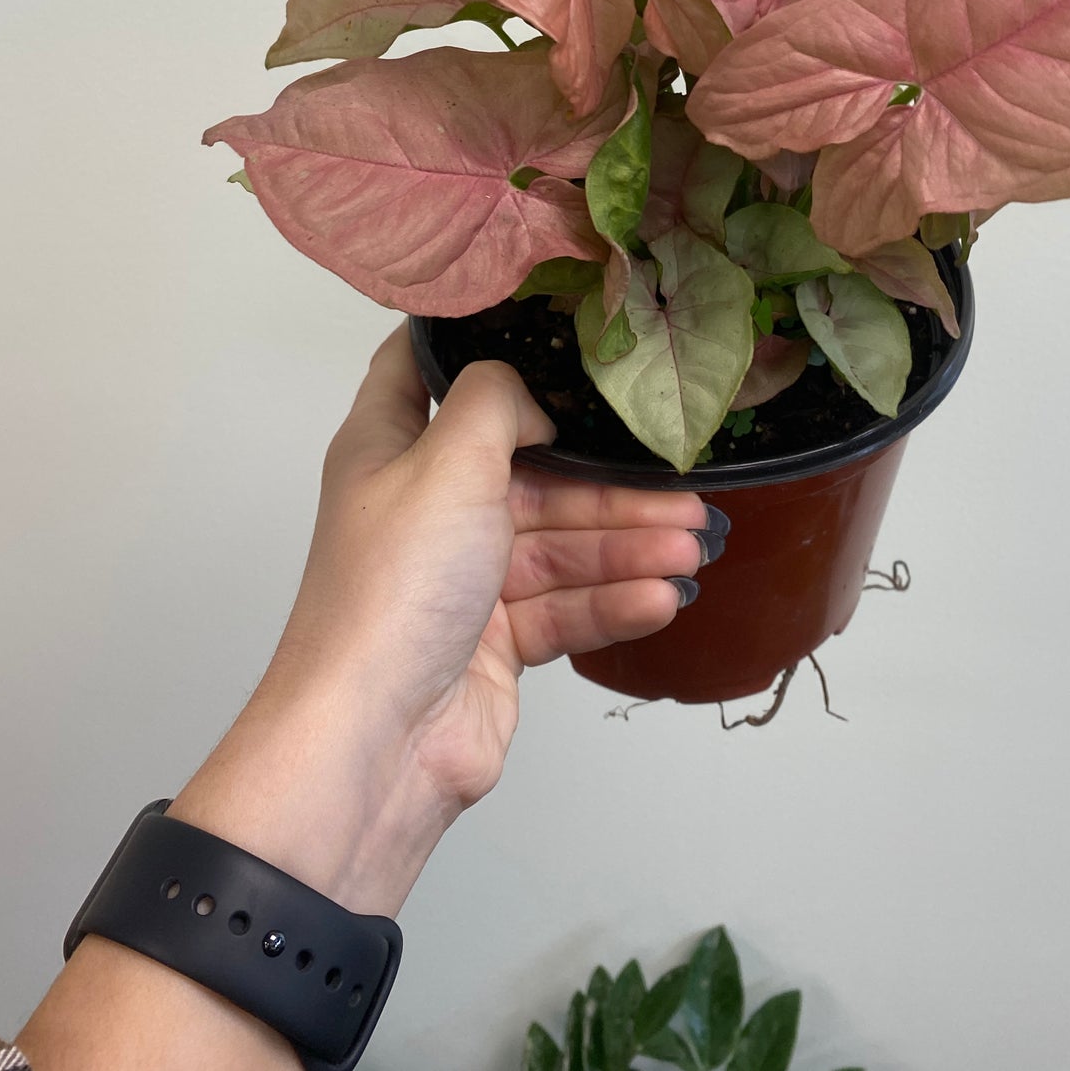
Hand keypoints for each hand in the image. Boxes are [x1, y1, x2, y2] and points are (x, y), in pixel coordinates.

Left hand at [166, 327, 711, 915]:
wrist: (376, 741)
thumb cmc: (393, 591)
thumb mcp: (446, 462)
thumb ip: (494, 401)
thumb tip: (528, 393)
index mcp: (390, 449)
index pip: (420, 371)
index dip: (474, 344)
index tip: (549, 328)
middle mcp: (424, 507)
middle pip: (529, 471)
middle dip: (607, 481)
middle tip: (684, 486)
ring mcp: (459, 577)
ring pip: (558, 544)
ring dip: (627, 544)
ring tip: (693, 547)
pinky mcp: (492, 641)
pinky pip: (564, 606)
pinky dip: (613, 600)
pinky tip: (662, 597)